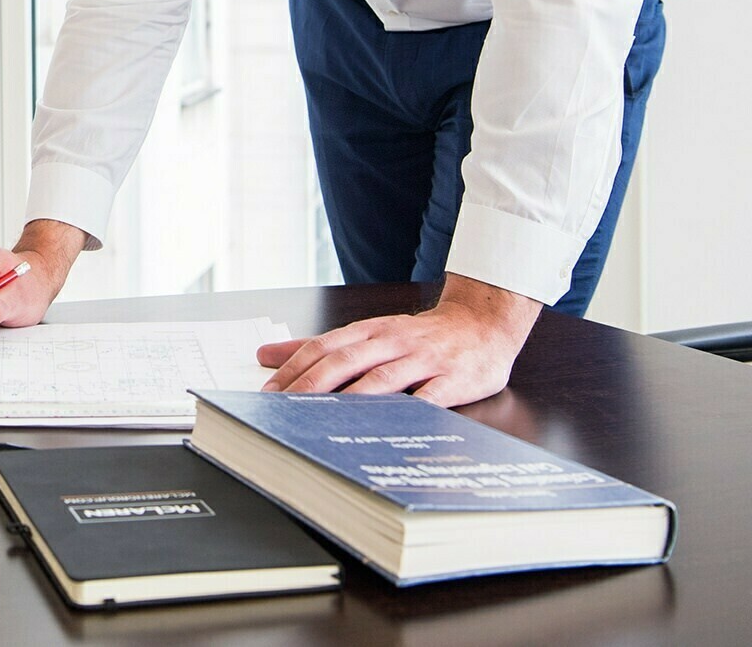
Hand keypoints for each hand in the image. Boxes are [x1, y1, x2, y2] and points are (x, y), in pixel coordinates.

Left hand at [256, 275, 541, 406]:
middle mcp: (391, 342)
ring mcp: (422, 360)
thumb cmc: (420, 336)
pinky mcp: (451, 380)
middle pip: (345, 362)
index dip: (294, 370)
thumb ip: (321, 346)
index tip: (269, 394)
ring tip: (324, 419)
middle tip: (285, 408)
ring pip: (381, 379)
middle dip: (311, 386)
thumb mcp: (369, 333)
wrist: (484, 323)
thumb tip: (267, 355)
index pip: (323, 347)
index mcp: (368, 331)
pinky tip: (388, 427)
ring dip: (350, 399)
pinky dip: (406, 412)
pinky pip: (427, 398)